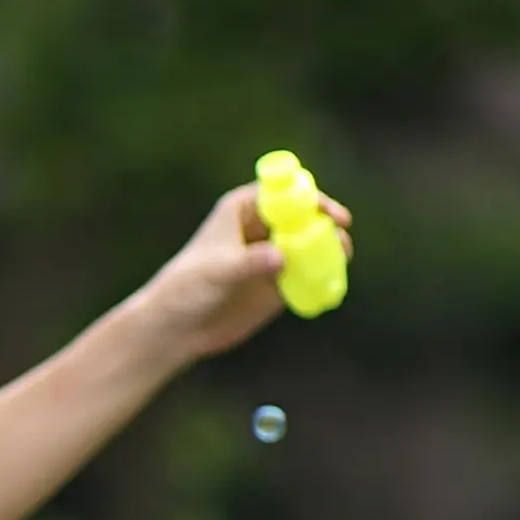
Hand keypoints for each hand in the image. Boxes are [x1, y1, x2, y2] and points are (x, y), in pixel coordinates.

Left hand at [137, 175, 355, 361]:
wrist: (177, 327)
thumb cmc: (186, 289)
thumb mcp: (217, 271)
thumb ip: (249, 262)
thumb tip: (282, 257)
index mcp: (242, 209)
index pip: (281, 191)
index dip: (308, 196)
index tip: (326, 211)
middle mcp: (260, 228)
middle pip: (303, 215)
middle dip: (325, 221)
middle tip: (341, 231)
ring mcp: (272, 254)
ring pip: (310, 243)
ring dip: (330, 247)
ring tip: (343, 256)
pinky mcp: (279, 282)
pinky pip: (309, 273)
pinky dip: (323, 275)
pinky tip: (334, 282)